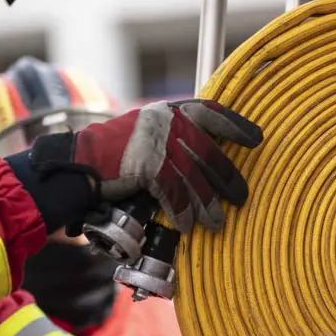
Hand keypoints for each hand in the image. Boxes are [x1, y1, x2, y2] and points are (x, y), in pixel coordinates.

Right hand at [69, 100, 261, 232]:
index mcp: (168, 111)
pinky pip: (174, 193)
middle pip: (209, 151)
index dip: (236, 126)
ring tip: (216, 221)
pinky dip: (182, 211)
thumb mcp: (144, 133)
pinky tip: (188, 225)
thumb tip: (205, 157)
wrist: (78, 162)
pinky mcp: (148, 165)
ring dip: (207, 203)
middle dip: (227, 177)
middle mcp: (166, 122)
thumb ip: (172, 137)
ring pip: (195, 178)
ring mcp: (157, 142)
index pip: (211, 112)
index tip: (257, 139)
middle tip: (241, 196)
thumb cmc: (112, 153)